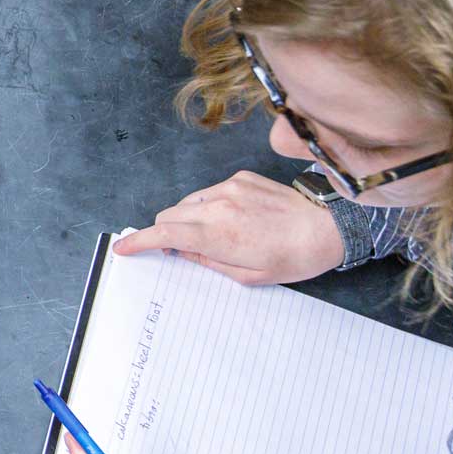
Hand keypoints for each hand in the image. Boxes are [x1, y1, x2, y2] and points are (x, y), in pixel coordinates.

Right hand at [112, 171, 343, 284]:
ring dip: (188, 219)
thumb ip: (208, 262)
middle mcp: (218, 205)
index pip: (164, 234)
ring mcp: (229, 187)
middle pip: (168, 215)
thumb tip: (183, 253)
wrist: (328, 227)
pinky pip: (210, 192)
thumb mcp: (248, 276)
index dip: (139, 241)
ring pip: (187, 202)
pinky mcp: (240, 177)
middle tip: (178, 249)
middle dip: (165, 232)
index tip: (124, 248)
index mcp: (219, 234)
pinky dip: (209, 206)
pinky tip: (233, 218)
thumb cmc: (294, 257)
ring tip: (212, 235)